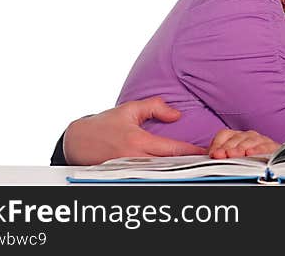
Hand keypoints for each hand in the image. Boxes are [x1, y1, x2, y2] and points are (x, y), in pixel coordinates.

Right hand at [62, 97, 206, 164]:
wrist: (77, 141)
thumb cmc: (104, 124)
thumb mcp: (130, 109)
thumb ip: (155, 107)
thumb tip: (177, 115)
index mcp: (137, 141)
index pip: (171, 149)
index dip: (191, 152)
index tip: (206, 152)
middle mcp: (134, 159)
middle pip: (168, 166)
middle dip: (187, 164)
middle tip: (207, 161)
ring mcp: (128, 171)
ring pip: (159, 174)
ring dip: (176, 172)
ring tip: (194, 169)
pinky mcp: (123, 177)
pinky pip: (147, 178)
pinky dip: (161, 176)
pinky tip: (173, 174)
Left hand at [208, 129, 280, 158]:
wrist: (269, 164)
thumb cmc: (246, 160)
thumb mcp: (229, 156)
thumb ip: (218, 154)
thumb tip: (205, 157)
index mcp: (234, 136)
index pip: (223, 135)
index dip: (218, 144)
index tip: (213, 155)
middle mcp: (246, 136)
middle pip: (235, 139)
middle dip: (228, 148)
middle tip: (222, 156)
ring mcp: (259, 140)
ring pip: (249, 141)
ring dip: (241, 148)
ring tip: (235, 155)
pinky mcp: (272, 146)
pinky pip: (265, 145)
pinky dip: (258, 149)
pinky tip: (251, 154)